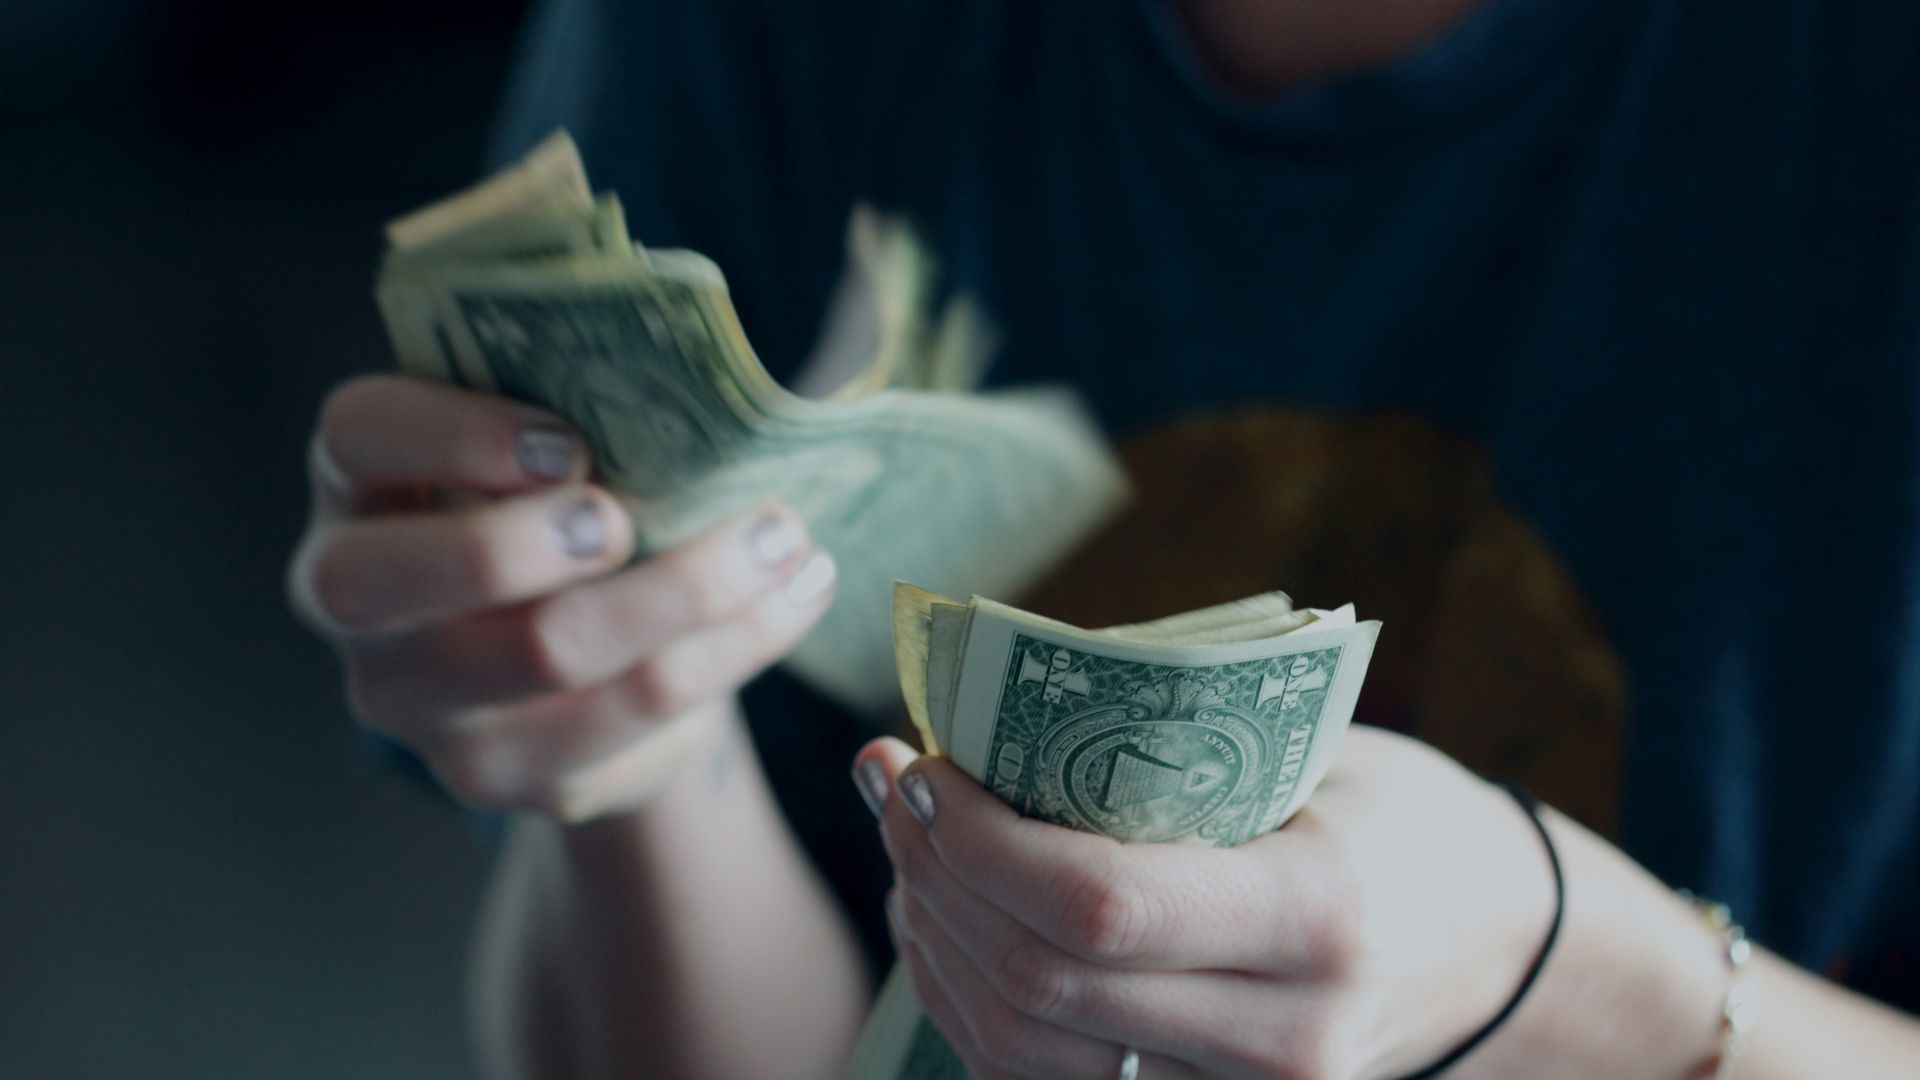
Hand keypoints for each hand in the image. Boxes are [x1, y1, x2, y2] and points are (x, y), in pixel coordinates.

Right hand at [289, 375, 835, 820]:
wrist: (586, 656)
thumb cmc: (565, 505)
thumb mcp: (550, 444)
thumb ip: (581, 403)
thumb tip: (705, 379)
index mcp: (360, 483)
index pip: (357, 437)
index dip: (452, 435)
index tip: (568, 442)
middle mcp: (355, 601)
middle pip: (395, 580)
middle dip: (524, 541)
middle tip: (628, 518)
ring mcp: (421, 705)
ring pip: (547, 653)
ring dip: (687, 589)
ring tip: (784, 538)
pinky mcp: (507, 775)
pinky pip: (633, 716)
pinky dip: (733, 647)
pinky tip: (793, 597)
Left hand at [856, 726, 1558, 1079]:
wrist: (1504, 953)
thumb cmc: (1406, 822)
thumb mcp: (1319, 755)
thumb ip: (1173, 743)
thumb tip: (994, 715)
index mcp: (1317, 915)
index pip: (1100, 906)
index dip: (981, 841)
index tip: (926, 765)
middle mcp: (1280, 1035)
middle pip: (1041, 985)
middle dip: (937, 877)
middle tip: (896, 785)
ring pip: (1022, 1051)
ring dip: (936, 939)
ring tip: (910, 845)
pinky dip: (972, 1000)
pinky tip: (948, 919)